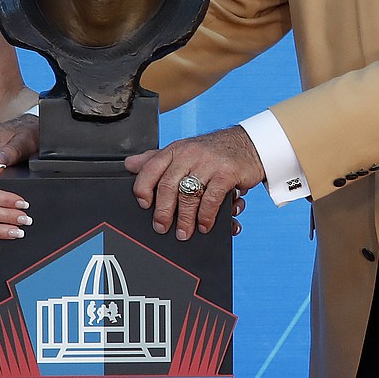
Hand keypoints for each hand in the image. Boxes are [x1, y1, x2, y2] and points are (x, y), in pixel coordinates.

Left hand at [126, 126, 264, 240]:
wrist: (248, 144)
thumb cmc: (213, 151)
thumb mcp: (182, 149)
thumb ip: (156, 158)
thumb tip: (130, 165)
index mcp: (175, 149)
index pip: (151, 167)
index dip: (143, 188)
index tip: (144, 205)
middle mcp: (189, 153)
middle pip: (168, 185)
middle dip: (163, 211)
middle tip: (161, 228)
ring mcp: (208, 163)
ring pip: (189, 195)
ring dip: (185, 219)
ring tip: (184, 233)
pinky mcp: (226, 173)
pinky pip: (211, 198)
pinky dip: (206, 216)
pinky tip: (205, 225)